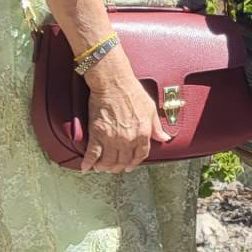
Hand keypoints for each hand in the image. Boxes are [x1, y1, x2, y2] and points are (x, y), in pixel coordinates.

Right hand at [80, 51, 170, 172]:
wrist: (114, 82)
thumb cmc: (133, 92)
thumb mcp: (151, 109)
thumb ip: (157, 127)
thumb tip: (165, 138)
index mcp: (143, 134)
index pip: (140, 155)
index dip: (134, 162)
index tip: (130, 165)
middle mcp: (128, 139)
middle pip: (123, 161)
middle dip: (118, 167)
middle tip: (114, 168)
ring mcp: (111, 138)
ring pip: (108, 161)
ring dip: (104, 167)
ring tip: (102, 167)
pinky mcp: (97, 134)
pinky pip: (92, 154)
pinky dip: (88, 163)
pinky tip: (86, 168)